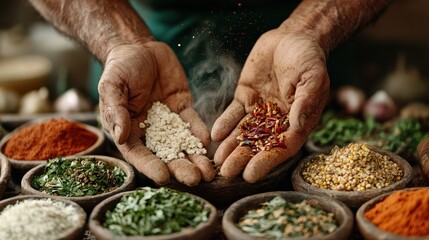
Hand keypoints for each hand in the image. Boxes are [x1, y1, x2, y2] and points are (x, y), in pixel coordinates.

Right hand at [98, 41, 213, 185]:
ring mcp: (168, 121)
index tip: (164, 177)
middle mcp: (150, 131)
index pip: (140, 154)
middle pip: (166, 154)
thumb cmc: (119, 69)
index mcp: (129, 131)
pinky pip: (192, 122)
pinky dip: (200, 132)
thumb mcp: (112, 86)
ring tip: (209, 171)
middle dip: (180, 168)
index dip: (151, 167)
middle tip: (195, 179)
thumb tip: (119, 136)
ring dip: (196, 157)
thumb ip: (116, 110)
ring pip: (183, 143)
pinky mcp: (183, 108)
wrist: (139, 48)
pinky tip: (208, 142)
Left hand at [212, 29, 329, 182]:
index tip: (250, 175)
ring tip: (217, 160)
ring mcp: (259, 110)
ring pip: (243, 132)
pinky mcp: (245, 97)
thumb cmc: (309, 58)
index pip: (281, 146)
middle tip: (227, 173)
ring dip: (230, 146)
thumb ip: (306, 101)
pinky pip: (233, 113)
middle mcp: (277, 120)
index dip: (266, 161)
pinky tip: (214, 134)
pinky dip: (224, 123)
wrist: (293, 37)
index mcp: (297, 121)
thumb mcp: (313, 77)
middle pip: (259, 144)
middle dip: (242, 158)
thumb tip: (298, 125)